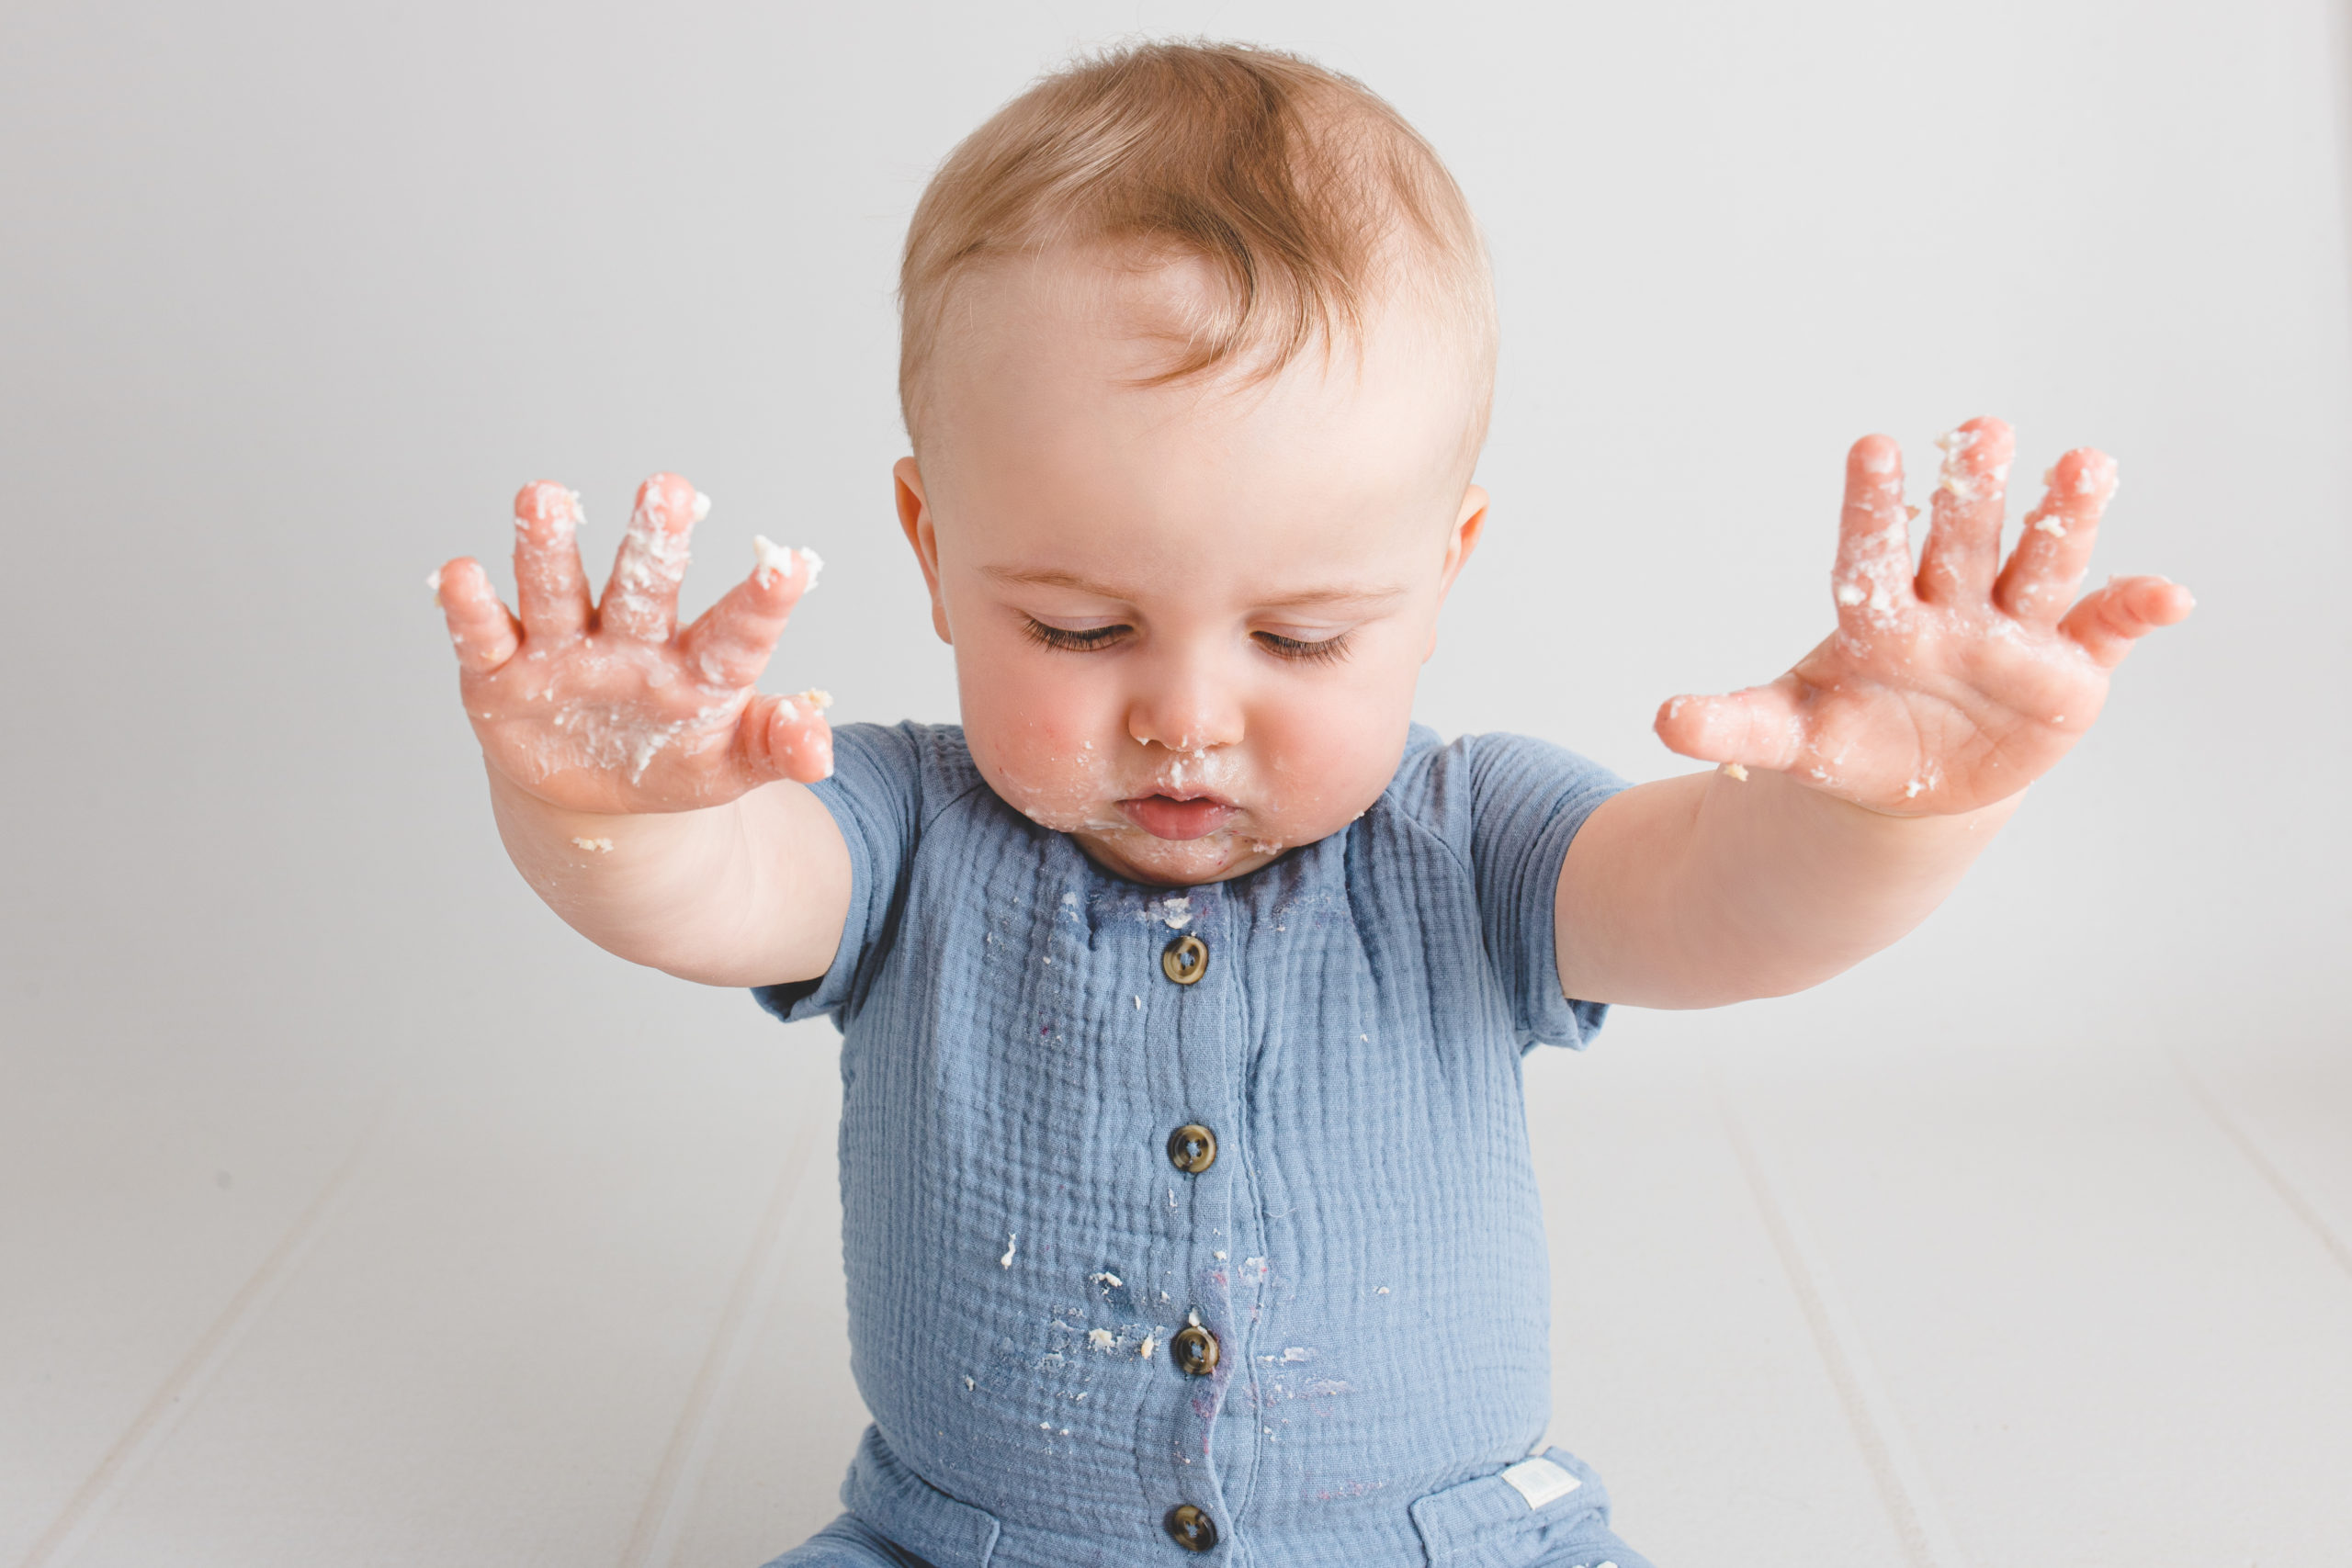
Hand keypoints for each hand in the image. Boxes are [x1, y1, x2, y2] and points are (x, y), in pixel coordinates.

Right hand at [432, 475, 832, 814]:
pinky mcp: (500, 673)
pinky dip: (470, 607)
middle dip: (654, 541)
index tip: (791, 564)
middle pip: (644, 586)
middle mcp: (631, 640)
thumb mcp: (730, 765)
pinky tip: (463, 573)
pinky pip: (485, 635)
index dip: (762, 600)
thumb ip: (772, 746)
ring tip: (545, 496)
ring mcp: (563, 650)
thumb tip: (820, 753)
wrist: (598, 794)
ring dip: (549, 547)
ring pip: (558, 590)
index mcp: (697, 664)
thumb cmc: (676, 759)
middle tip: (668, 488)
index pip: (736, 631)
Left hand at [1654, 417, 2192, 815]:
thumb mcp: (1788, 738)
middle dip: (1971, 490)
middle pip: (1962, 539)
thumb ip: (1734, 727)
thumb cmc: (1846, 738)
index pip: (1873, 552)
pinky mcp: (2069, 668)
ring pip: (2040, 564)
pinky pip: (2106, 630)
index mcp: (1878, 616)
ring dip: (2065, 518)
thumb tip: (1664, 720)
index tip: (1874, 449)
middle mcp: (1950, 605)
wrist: (1909, 780)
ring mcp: (2013, 631)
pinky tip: (2170, 595)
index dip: (1874, 507)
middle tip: (1980, 430)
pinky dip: (2137, 610)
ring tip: (2086, 464)